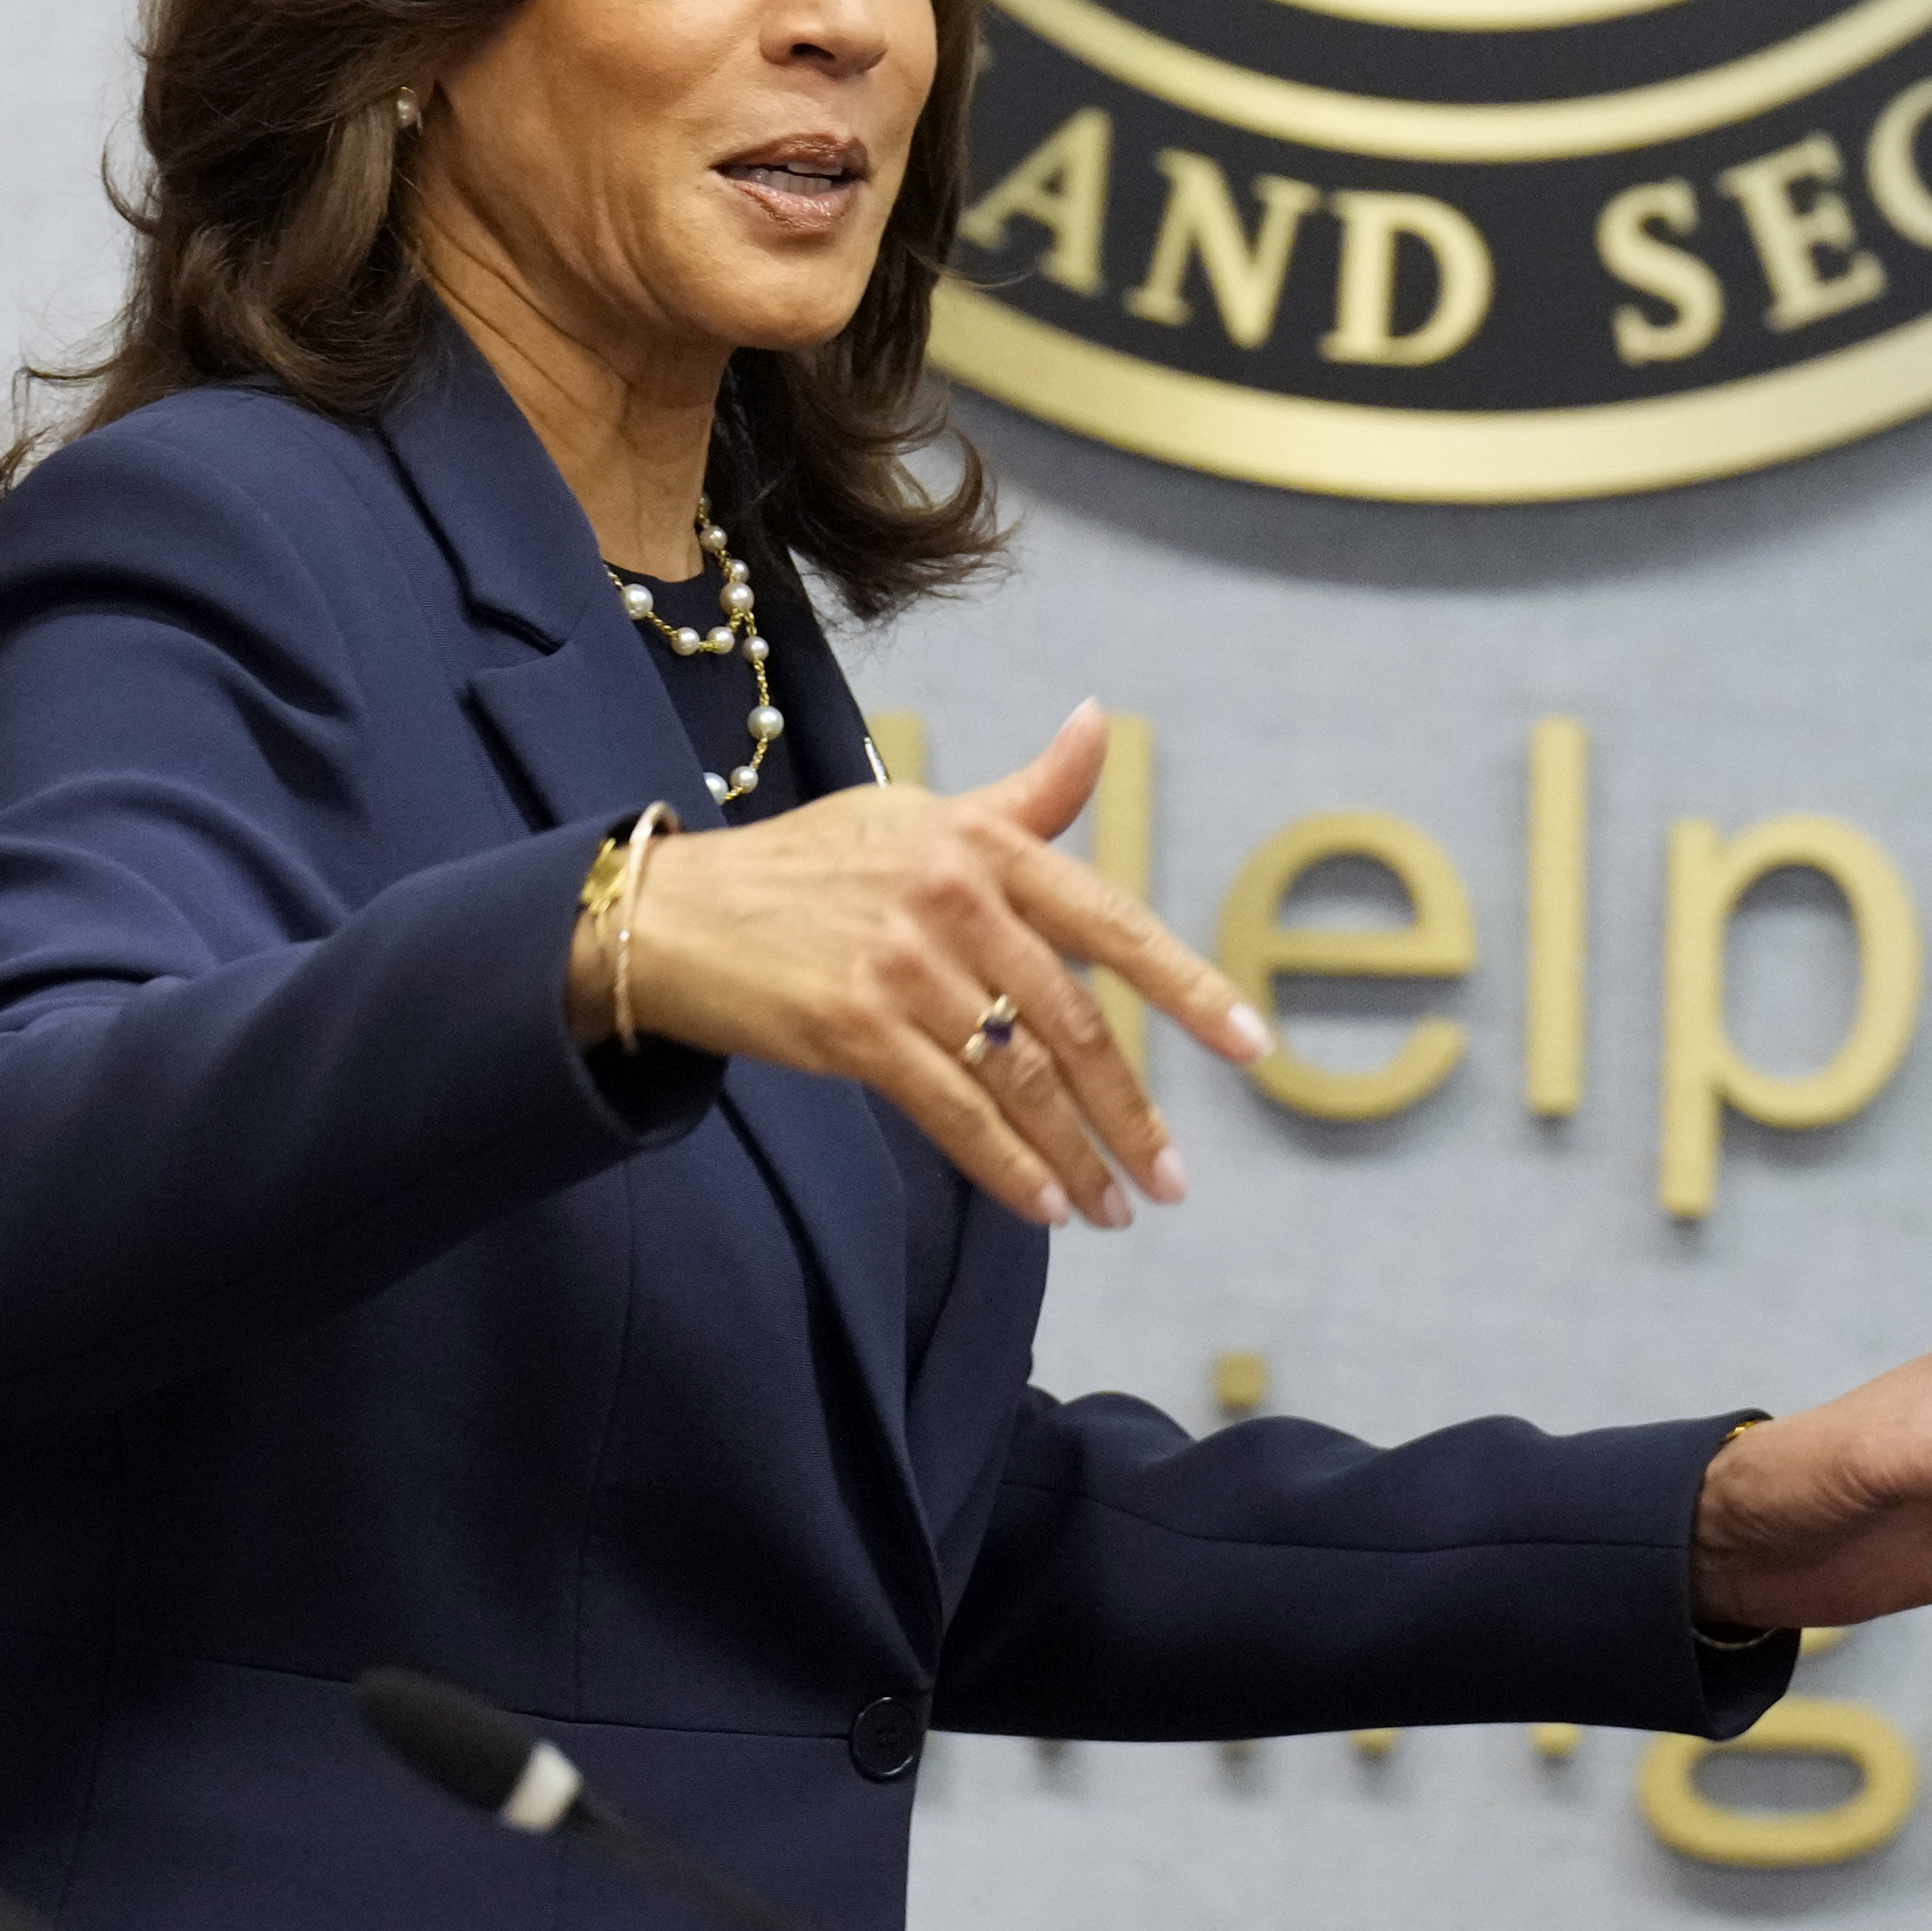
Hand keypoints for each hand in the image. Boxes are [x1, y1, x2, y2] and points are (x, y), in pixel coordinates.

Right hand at [572, 701, 1267, 1227]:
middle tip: (1173, 1178)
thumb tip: (1099, 722)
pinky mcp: (855, 1027)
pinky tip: (1047, 1207)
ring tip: (1119, 1207)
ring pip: (1022, 1079)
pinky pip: (954, 1112)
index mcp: (985, 844)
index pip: (1112, 921)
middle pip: (1074, 1024)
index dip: (1189, 989)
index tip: (1253, 1048)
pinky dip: (1008, 1168)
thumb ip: (1025, 795)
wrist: (678, 912)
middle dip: (1132, 1114)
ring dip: (1078, 1155)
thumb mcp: (923, 814)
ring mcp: (904, 966)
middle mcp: (955, 899)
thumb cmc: (810, 864)